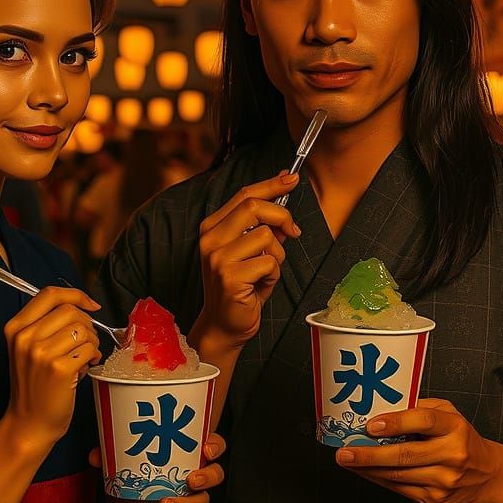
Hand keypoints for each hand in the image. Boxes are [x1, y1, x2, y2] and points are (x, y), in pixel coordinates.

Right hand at [2, 287, 101, 448]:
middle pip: (70, 310)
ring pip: (83, 329)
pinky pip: (89, 348)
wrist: (29, 423)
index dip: (75, 294)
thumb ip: (46, 324)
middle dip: (87, 324)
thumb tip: (82, 305)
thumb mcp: (27, 349)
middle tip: (86, 342)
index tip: (90, 304)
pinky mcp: (59, 369)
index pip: (49, 294)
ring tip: (84, 356)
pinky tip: (85, 366)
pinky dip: (93, 356)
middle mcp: (25, 337)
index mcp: (15, 327)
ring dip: (92, 342)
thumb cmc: (34, 386)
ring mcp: (41, 353)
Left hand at [89, 433, 226, 502]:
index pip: (215, 443)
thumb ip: (113, 450)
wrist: (139, 480)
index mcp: (192, 446)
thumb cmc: (143, 454)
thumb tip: (96, 455)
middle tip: (190, 479)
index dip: (215, 446)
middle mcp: (199, 468)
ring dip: (190, 502)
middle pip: (217, 473)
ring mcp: (195, 490)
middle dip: (207, 477)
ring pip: (205, 498)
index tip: (205, 449)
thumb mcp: (128, 448)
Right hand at [196, 173, 300, 348]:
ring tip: (266, 271)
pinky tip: (262, 285)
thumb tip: (283, 202)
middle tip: (292, 232)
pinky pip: (269, 262)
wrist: (224, 324)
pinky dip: (274, 274)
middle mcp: (211, 239)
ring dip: (277, 255)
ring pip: (266, 236)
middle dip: (281, 216)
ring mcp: (218, 258)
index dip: (271, 184)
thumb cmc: (241, 287)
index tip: (291, 177)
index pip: (243, 195)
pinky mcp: (230, 277)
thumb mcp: (249, 251)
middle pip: (254, 207)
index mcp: (212, 228)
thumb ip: (261, 227)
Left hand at [334, 399, 502, 502]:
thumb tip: (381, 408)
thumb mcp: (448, 414)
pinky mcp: (435, 502)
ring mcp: (444, 483)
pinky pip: (399, 490)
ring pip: (397, 477)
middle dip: (369, 454)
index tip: (370, 425)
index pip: (424, 421)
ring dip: (367, 469)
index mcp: (455, 427)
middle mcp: (452, 456)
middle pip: (405, 455)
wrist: (488, 477)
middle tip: (343, 452)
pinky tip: (364, 471)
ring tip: (347, 460)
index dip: (395, 423)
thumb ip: (419, 407)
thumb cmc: (460, 438)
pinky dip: (378, 480)